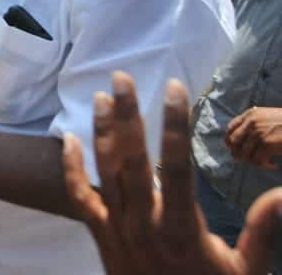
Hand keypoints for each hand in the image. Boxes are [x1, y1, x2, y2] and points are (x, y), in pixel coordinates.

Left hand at [62, 71, 281, 274]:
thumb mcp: (246, 270)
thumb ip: (262, 229)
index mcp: (181, 229)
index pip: (176, 166)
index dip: (175, 125)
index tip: (175, 89)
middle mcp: (144, 224)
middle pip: (130, 159)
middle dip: (126, 115)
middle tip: (121, 78)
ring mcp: (117, 229)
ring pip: (103, 172)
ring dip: (101, 132)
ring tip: (99, 97)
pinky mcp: (100, 237)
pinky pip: (78, 198)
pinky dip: (71, 168)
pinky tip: (71, 140)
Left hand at [226, 107, 281, 168]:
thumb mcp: (270, 117)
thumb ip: (256, 123)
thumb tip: (243, 139)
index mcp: (251, 114)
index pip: (231, 128)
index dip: (230, 142)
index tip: (234, 150)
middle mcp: (252, 122)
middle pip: (233, 142)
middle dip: (237, 154)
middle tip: (246, 161)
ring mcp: (258, 132)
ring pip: (245, 154)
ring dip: (254, 162)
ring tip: (266, 163)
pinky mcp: (267, 144)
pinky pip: (257, 160)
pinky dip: (264, 166)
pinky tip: (274, 165)